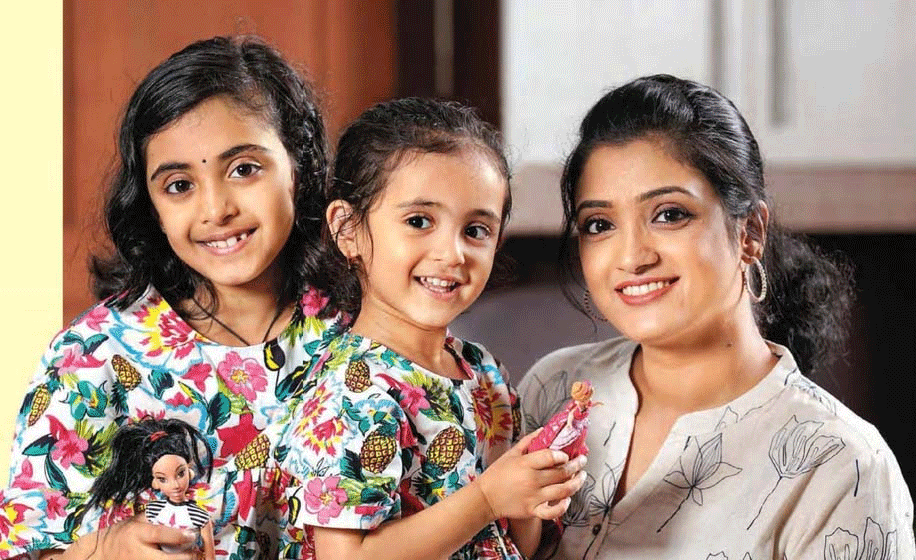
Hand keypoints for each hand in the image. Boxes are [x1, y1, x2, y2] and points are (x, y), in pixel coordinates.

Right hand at [56, 514, 198, 559]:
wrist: (101, 552)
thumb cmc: (123, 533)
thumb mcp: (137, 520)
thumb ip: (156, 517)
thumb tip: (181, 512)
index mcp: (137, 533)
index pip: (159, 534)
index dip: (178, 535)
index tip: (193, 534)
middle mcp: (137, 551)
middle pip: (165, 559)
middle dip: (185, 558)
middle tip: (197, 553)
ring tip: (192, 558)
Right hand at [476, 429, 586, 520]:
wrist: (486, 497)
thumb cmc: (497, 473)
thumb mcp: (511, 453)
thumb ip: (528, 441)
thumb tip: (543, 430)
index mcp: (526, 463)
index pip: (551, 456)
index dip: (563, 455)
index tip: (567, 454)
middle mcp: (532, 480)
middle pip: (561, 472)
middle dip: (576, 466)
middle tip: (582, 461)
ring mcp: (534, 496)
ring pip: (563, 490)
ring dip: (576, 483)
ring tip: (582, 477)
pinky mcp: (533, 510)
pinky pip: (553, 511)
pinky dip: (563, 506)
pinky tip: (568, 498)